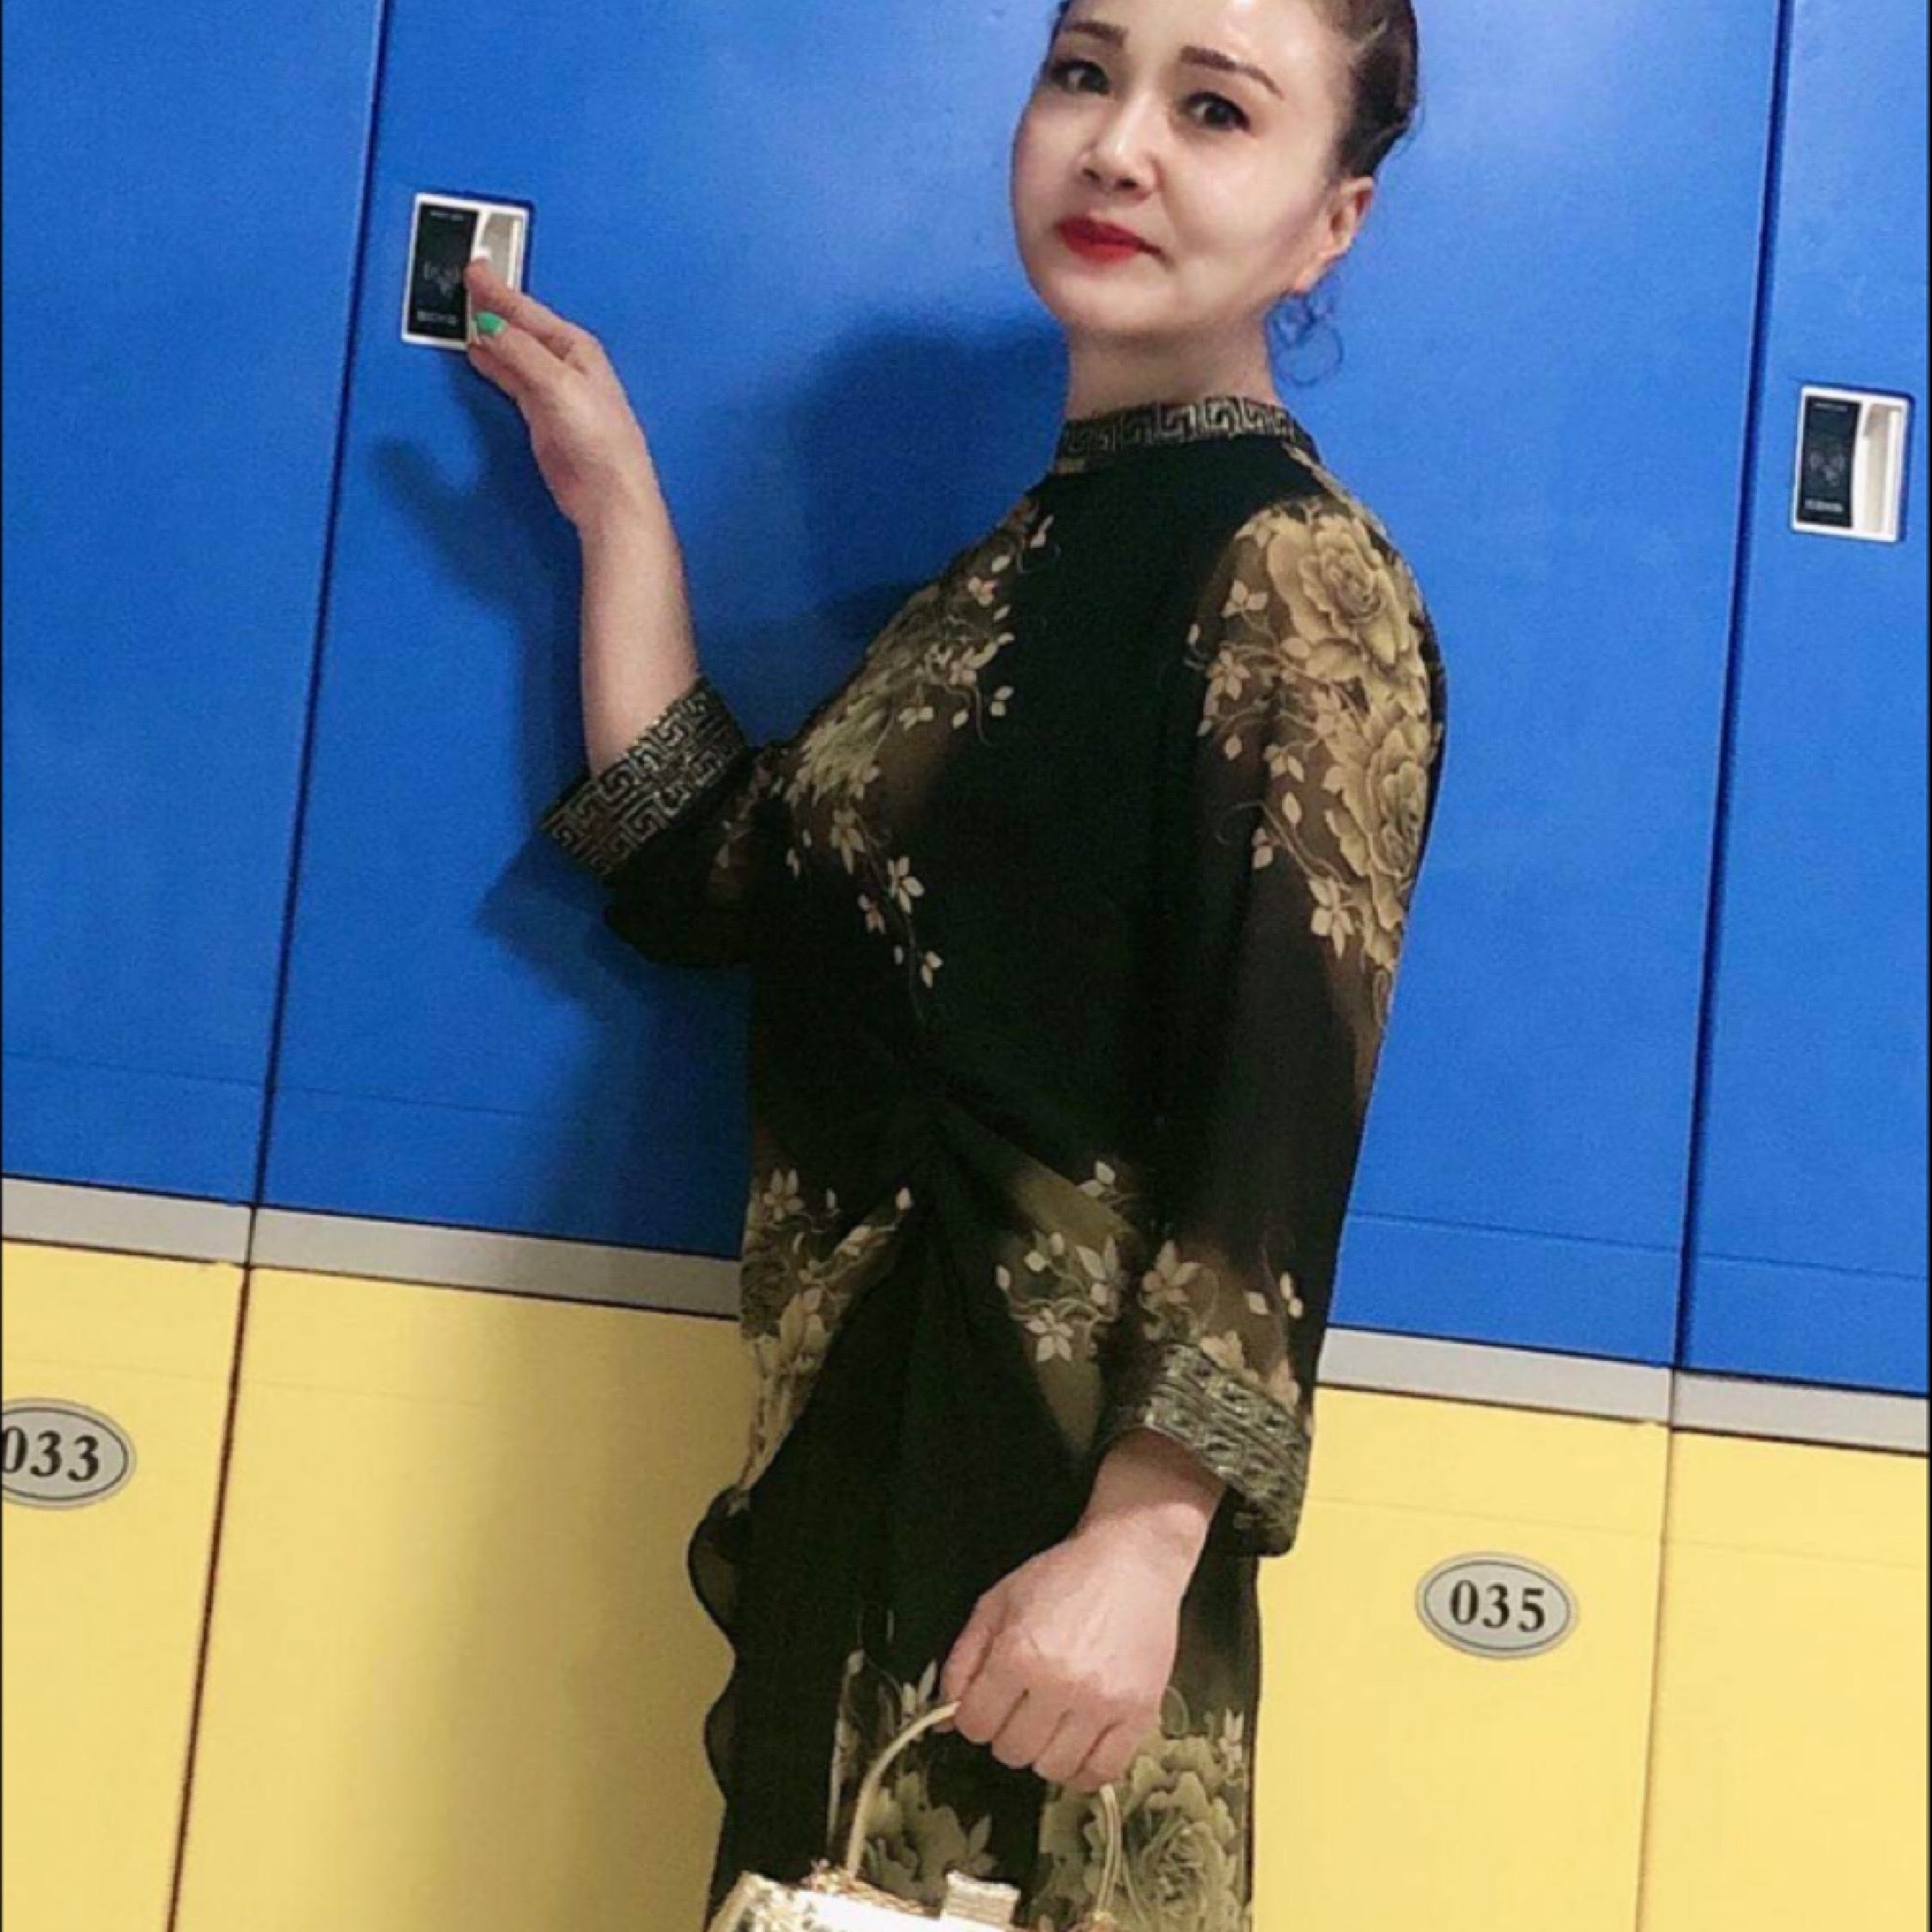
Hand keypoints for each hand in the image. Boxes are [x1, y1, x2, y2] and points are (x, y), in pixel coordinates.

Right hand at [461, 257, 664, 539]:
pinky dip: (494, 364)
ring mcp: (555, 393)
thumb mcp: (558, 386)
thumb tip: (491, 327)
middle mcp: (568, 367)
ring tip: (467, 316)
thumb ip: (522, 353)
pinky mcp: (544, 419)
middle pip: (523, 327)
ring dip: (491, 335)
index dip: (499, 291)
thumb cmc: (602, 445)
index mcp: (578, 350)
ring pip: (515, 351)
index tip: (474, 271)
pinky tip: (481, 357)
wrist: (608, 497)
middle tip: (466, 285)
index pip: (529, 311)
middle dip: (494, 307)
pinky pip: (512, 379)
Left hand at [937, 1521, 1190, 1795]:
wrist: (1131, 1562)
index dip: (975, 1717)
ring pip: (1054, 1769)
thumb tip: (944, 1719)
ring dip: (1044, 1752)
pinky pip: (1102, 1772)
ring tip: (1052, 1722)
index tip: (988, 1704)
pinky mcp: (1139, 1714)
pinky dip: (1084, 1770)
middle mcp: (1060, 1685)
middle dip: (1007, 1733)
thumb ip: (963, 1661)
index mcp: (1018, 1653)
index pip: (976, 1725)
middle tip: (1022, 1707)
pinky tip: (1079, 1745)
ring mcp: (1102, 1703)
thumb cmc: (1062, 1577)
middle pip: (1012, 1751)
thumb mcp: (996, 1603)